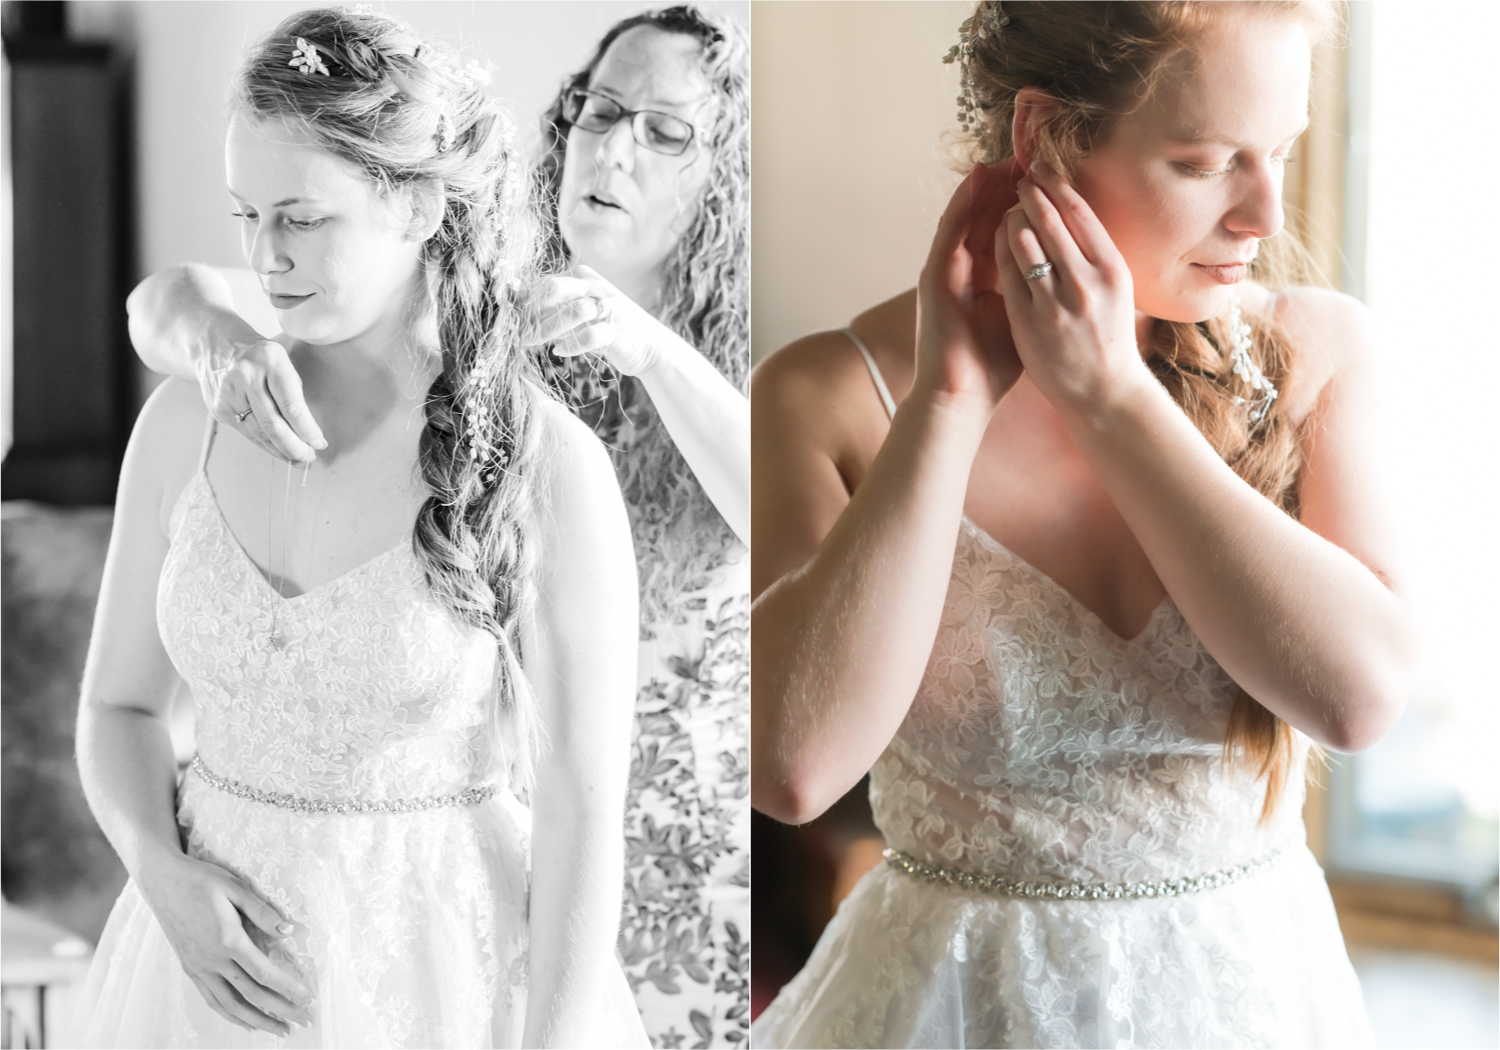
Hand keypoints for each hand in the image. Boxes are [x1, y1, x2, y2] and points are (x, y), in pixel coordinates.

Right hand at [137, 850, 314, 1036]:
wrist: (161, 881)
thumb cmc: (201, 879)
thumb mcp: (235, 887)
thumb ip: (262, 912)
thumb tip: (290, 931)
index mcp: (228, 940)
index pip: (265, 973)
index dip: (288, 988)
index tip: (308, 998)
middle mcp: (212, 960)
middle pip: (251, 995)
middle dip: (280, 1011)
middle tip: (303, 1021)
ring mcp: (198, 968)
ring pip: (229, 1005)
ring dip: (256, 1021)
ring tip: (279, 1030)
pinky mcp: (190, 968)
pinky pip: (212, 1000)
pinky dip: (230, 1015)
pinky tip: (245, 1021)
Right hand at [201, 339, 325, 463]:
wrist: (216, 345)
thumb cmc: (260, 358)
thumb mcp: (282, 363)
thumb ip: (294, 394)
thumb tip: (309, 433)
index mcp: (270, 361)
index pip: (291, 405)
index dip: (307, 429)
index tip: (319, 443)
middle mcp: (247, 377)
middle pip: (273, 424)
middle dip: (294, 447)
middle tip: (309, 457)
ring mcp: (229, 393)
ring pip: (258, 432)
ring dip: (281, 451)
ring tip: (297, 459)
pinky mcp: (219, 407)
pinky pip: (247, 433)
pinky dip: (265, 445)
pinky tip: (278, 451)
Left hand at [525, 265, 680, 376]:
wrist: (650, 348)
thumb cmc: (607, 330)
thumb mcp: (579, 316)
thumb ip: (554, 310)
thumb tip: (516, 308)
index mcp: (584, 279)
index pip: (545, 282)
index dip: (526, 302)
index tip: (515, 320)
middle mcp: (597, 288)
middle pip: (555, 287)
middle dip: (533, 310)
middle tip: (521, 330)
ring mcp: (611, 308)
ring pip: (572, 310)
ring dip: (547, 329)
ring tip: (534, 342)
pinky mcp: (619, 331)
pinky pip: (591, 335)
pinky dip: (572, 344)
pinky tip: (560, 351)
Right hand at [912, 160, 1025, 420]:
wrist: (961, 396)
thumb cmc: (992, 368)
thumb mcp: (1024, 320)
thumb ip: (1039, 294)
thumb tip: (1073, 278)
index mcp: (984, 280)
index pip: (1005, 232)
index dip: (1026, 205)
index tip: (1049, 181)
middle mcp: (962, 270)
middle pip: (985, 217)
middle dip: (1007, 187)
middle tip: (1030, 156)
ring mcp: (945, 270)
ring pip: (966, 215)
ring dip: (985, 184)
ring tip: (1007, 156)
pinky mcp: (933, 275)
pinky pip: (950, 228)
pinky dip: (964, 201)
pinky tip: (979, 178)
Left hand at [994, 160, 1151, 414]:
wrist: (1103, 392)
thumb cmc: (1110, 338)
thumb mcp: (1116, 290)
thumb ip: (1097, 255)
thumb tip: (1078, 212)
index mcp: (1112, 269)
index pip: (1080, 212)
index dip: (1056, 185)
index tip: (1040, 168)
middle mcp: (1087, 282)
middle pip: (1050, 220)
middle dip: (1030, 194)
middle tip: (1018, 179)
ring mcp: (1057, 302)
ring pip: (1025, 241)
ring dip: (1012, 218)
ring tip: (1008, 209)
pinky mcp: (1030, 321)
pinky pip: (1007, 273)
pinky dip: (1000, 250)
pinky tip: (996, 239)